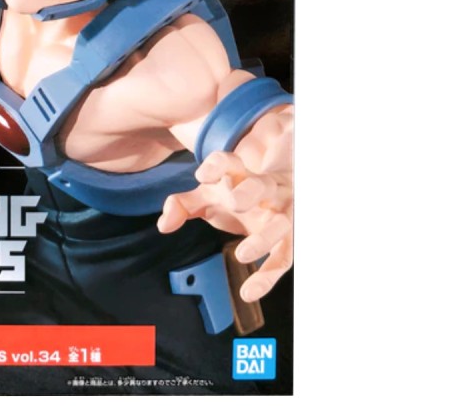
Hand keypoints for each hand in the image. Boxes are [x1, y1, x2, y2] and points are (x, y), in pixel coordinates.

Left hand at [158, 105, 293, 302]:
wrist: (282, 190)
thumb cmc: (238, 193)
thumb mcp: (208, 196)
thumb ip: (182, 205)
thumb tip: (164, 225)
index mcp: (241, 175)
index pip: (229, 162)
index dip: (216, 166)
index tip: (202, 176)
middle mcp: (267, 190)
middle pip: (259, 186)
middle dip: (247, 193)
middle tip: (235, 204)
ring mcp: (283, 213)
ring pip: (280, 224)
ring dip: (264, 238)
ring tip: (242, 255)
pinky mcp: (290, 238)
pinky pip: (283, 257)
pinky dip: (267, 277)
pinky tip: (250, 291)